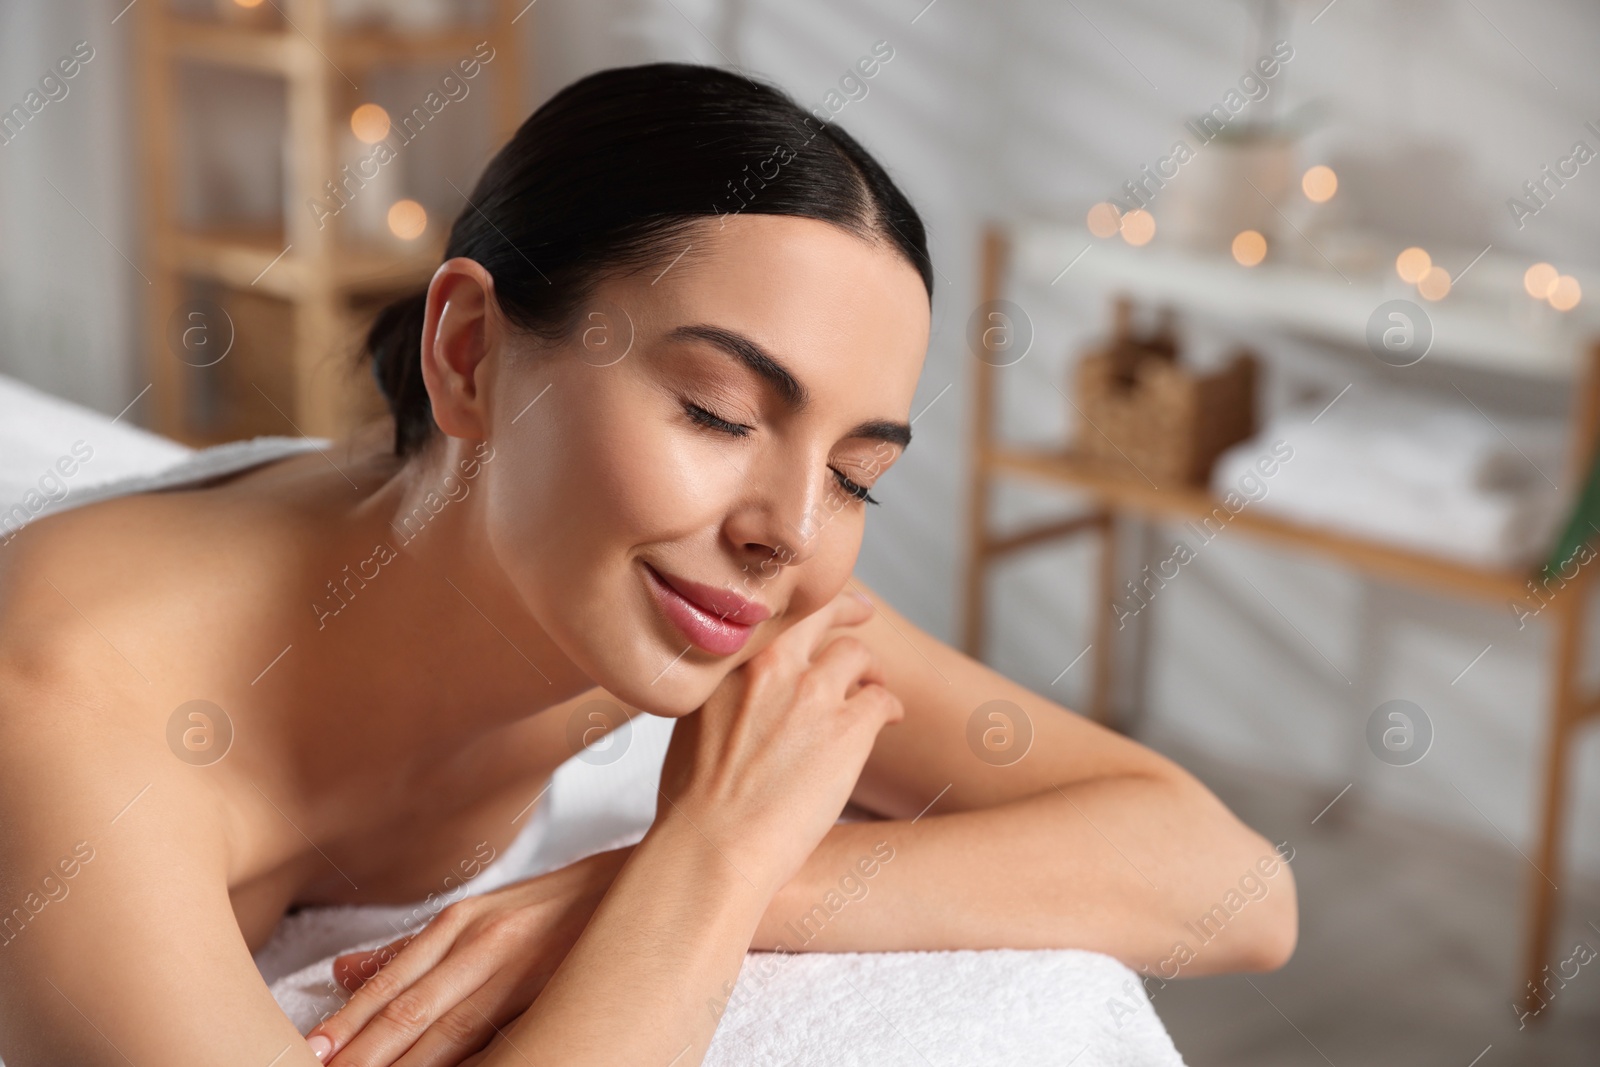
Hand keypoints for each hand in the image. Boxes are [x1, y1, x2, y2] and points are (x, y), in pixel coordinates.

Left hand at [305, 846, 630, 1066]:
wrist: (640, 884)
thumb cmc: (553, 908)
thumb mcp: (479, 916)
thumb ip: (410, 951)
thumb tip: (342, 974)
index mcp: (463, 923)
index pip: (392, 984)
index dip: (349, 1024)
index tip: (310, 1056)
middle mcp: (487, 943)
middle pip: (414, 1012)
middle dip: (366, 1054)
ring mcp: (525, 970)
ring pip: (454, 1032)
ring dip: (410, 1065)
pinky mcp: (559, 994)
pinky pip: (508, 1038)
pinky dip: (476, 1060)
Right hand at [655, 587, 904, 893]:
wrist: (714, 846)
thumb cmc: (692, 805)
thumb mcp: (688, 727)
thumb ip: (718, 697)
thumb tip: (731, 700)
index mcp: (729, 662)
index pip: (770, 615)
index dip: (795, 612)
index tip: (810, 613)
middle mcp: (772, 664)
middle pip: (820, 614)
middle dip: (845, 608)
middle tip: (861, 612)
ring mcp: (813, 693)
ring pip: (857, 654)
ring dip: (870, 669)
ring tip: (875, 684)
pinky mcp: (849, 728)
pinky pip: (882, 699)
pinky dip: (889, 706)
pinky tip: (889, 718)